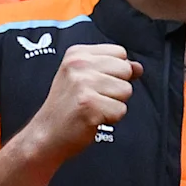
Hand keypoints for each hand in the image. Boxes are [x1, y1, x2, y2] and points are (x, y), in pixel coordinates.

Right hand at [16, 42, 137, 165]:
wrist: (47, 133)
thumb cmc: (69, 106)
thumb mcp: (86, 78)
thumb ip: (114, 69)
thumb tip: (138, 67)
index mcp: (77, 53)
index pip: (120, 52)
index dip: (116, 71)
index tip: (96, 83)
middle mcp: (78, 65)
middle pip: (126, 70)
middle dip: (117, 87)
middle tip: (94, 97)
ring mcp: (82, 84)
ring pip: (126, 90)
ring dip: (114, 104)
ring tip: (93, 107)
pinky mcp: (89, 105)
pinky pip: (121, 110)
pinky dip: (111, 118)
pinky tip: (92, 117)